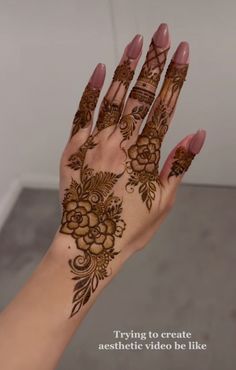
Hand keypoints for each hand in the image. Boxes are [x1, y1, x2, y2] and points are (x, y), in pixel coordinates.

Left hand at [58, 23, 205, 316]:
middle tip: (164, 33)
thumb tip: (197, 133)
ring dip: (127, 69)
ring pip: (113, 100)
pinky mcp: (73, 150)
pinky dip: (92, 91)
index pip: (165, 109)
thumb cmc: (128, 228)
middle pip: (141, 97)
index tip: (183, 53)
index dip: (176, 79)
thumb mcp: (163, 202)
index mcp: (145, 158)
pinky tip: (102, 70)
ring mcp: (94, 145)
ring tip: (138, 42)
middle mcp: (120, 146)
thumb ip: (179, 164)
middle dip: (154, 62)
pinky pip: (82, 115)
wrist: (89, 245)